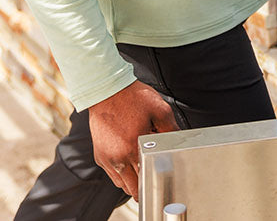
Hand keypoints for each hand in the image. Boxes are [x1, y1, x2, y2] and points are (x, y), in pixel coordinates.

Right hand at [89, 80, 177, 198]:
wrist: (107, 89)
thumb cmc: (132, 97)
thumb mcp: (160, 109)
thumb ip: (171, 129)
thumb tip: (177, 142)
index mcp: (132, 149)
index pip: (144, 180)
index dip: (153, 181)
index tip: (159, 179)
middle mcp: (116, 158)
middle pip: (131, 188)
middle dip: (142, 186)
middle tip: (152, 177)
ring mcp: (105, 158)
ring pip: (120, 183)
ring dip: (130, 180)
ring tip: (141, 166)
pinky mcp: (99, 154)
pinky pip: (111, 172)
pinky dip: (120, 172)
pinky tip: (129, 159)